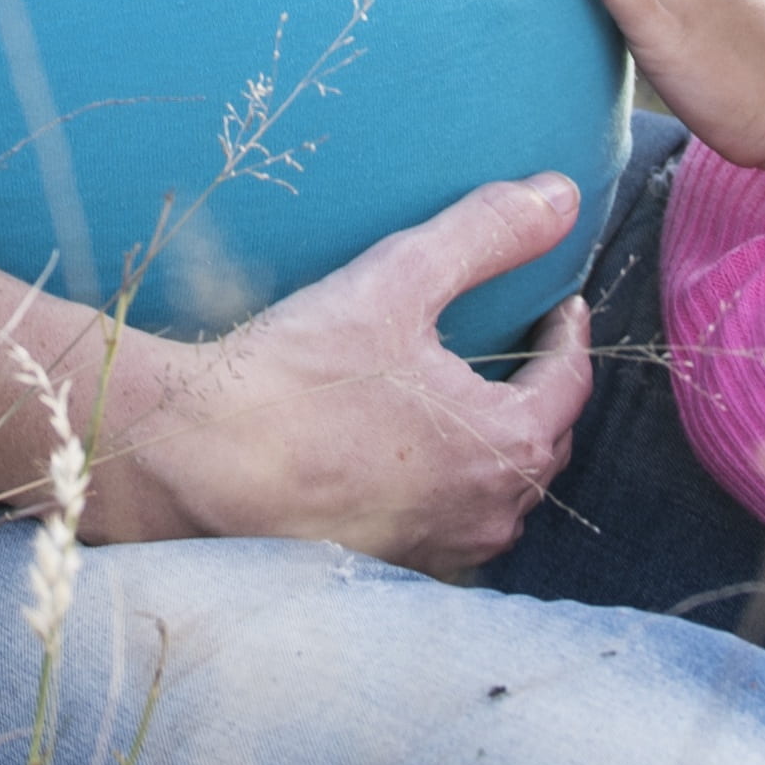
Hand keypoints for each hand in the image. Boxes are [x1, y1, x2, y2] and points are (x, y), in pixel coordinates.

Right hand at [90, 176, 593, 575]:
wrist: (194, 462)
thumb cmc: (296, 376)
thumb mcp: (398, 282)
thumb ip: (486, 234)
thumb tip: (562, 195)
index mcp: (509, 444)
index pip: (570, 383)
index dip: (568, 337)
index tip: (559, 306)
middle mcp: (490, 513)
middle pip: (543, 444)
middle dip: (540, 393)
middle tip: (523, 349)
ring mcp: (443, 551)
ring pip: (499, 494)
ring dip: (497, 449)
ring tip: (473, 404)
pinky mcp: (393, 569)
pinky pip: (448, 527)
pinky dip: (448, 490)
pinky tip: (415, 462)